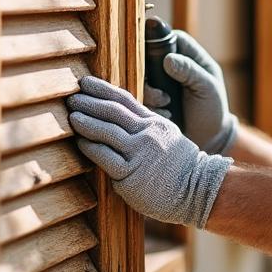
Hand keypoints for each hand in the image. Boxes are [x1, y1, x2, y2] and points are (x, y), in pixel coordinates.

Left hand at [67, 76, 229, 227]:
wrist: (199, 189)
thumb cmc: (180, 166)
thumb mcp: (167, 136)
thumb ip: (145, 125)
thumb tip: (119, 117)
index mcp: (154, 123)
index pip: (124, 99)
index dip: (102, 89)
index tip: (85, 82)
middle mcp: (146, 134)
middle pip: (113, 112)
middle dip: (90, 102)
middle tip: (71, 97)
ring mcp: (139, 154)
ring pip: (107, 132)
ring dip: (86, 122)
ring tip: (71, 116)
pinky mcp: (131, 175)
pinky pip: (106, 158)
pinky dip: (91, 148)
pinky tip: (80, 142)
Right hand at [148, 31, 237, 154]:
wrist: (209, 138)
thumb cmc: (212, 108)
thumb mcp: (207, 88)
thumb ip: (190, 71)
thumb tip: (168, 59)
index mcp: (187, 54)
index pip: (169, 37)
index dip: (158, 43)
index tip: (155, 60)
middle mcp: (169, 65)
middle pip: (147, 57)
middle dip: (150, 76)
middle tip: (161, 94)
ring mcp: (158, 82)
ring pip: (140, 78)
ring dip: (150, 94)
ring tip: (166, 104)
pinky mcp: (150, 99)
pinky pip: (139, 97)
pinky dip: (150, 106)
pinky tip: (166, 115)